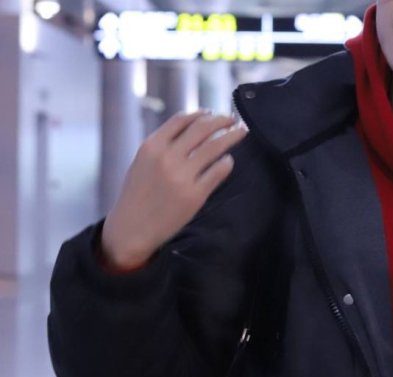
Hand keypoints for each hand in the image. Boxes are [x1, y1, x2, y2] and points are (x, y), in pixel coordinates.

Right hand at [101, 111, 247, 269]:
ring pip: (214, 147)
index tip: (213, 113)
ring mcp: (182, 176)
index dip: (201, 114)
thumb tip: (192, 129)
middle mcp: (167, 157)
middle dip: (221, 120)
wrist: (132, 228)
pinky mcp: (195, 195)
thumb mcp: (142, 163)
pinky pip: (218, 171)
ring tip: (241, 131)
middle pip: (202, 129)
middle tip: (234, 118)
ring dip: (231, 135)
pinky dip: (227, 162)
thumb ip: (163, 146)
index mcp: (152, 146)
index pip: (182, 120)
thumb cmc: (138, 195)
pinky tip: (228, 161)